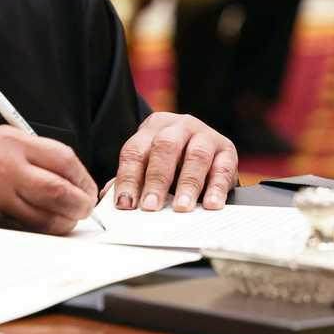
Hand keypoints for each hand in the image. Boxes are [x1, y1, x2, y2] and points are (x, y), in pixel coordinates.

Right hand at [0, 127, 97, 234]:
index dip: (82, 178)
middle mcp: (7, 172)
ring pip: (45, 220)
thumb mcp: (5, 137)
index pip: (63, 161)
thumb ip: (39, 152)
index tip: (87, 187)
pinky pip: (26, 231)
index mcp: (13, 145)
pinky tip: (44, 224)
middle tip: (84, 207)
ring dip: (64, 222)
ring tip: (67, 217)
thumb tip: (73, 175)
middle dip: (79, 204)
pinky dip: (42, 231)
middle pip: (58, 193)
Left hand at [111, 112, 237, 212]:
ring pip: (196, 156)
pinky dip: (216, 188)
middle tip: (151, 207)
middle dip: (156, 180)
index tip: (125, 204)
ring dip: (188, 184)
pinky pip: (222, 167)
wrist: (209, 152)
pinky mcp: (227, 149)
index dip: (128, 178)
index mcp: (153, 127)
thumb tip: (107, 198)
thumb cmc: (172, 162)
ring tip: (182, 207)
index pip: (135, 151)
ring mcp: (205, 135)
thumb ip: (131, 180)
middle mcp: (179, 126)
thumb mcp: (149, 166)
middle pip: (165, 148)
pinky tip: (211, 204)